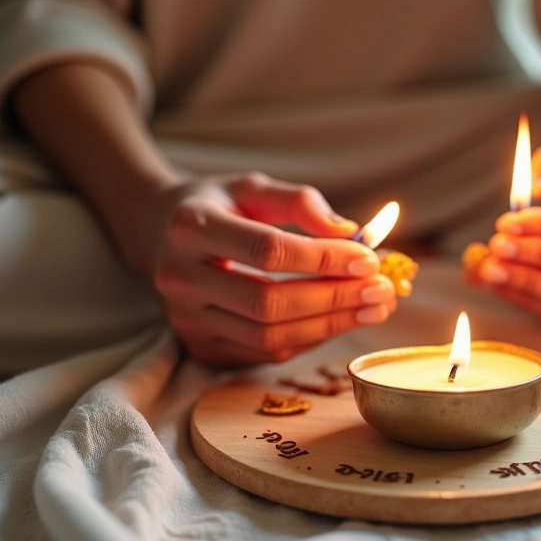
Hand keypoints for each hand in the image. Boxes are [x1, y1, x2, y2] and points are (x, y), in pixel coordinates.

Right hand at [139, 173, 395, 365]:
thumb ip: (299, 202)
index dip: (322, 258)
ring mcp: (185, 319)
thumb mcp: (253, 187)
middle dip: (333, 299)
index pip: (266, 250)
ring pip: (268, 336)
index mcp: (190, 227)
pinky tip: (339, 321)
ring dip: (329, 326)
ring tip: (372, 308)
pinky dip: (308, 339)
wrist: (160, 233)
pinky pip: (263, 353)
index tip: (367, 258)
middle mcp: (179, 278)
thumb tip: (350, 234)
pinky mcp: (198, 346)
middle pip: (267, 302)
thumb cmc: (218, 206)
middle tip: (380, 291)